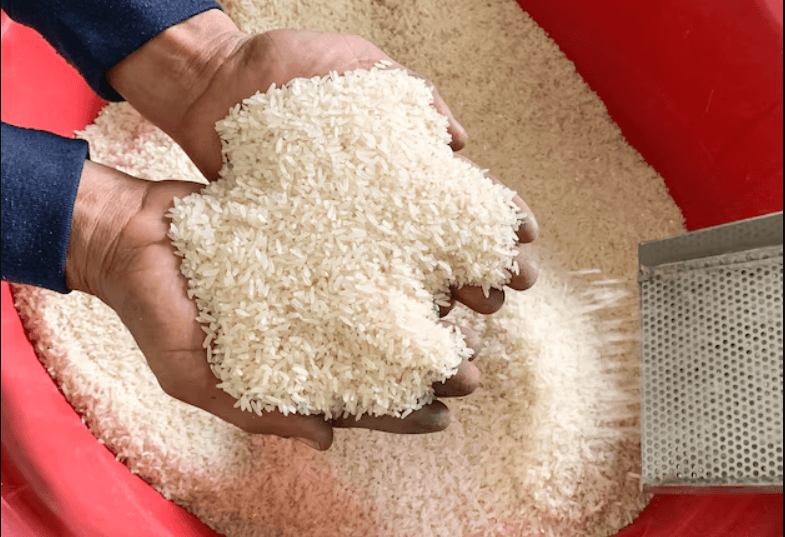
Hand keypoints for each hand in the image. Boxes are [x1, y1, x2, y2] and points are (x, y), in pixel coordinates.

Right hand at [66, 161, 483, 449]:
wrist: (127, 232)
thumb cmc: (152, 312)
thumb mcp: (191, 376)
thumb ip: (256, 411)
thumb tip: (329, 441)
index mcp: (292, 364)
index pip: (358, 398)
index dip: (402, 412)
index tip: (445, 414)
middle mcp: (314, 321)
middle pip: (385, 348)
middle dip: (430, 361)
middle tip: (473, 366)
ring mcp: (317, 276)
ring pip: (387, 295)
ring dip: (430, 303)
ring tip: (472, 306)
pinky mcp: (314, 232)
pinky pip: (365, 244)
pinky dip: (400, 249)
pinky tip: (434, 246)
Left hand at [107, 10, 538, 316]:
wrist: (212, 87)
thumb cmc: (287, 69)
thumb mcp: (356, 67)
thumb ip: (408, 95)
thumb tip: (458, 142)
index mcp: (400, 168)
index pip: (462, 205)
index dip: (496, 227)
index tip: (523, 243)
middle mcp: (377, 210)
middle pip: (443, 253)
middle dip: (482, 278)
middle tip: (505, 294)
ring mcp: (340, 235)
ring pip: (401, 284)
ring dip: (438, 311)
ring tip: (465, 335)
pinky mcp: (299, 253)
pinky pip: (341, 292)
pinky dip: (371, 319)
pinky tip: (396, 342)